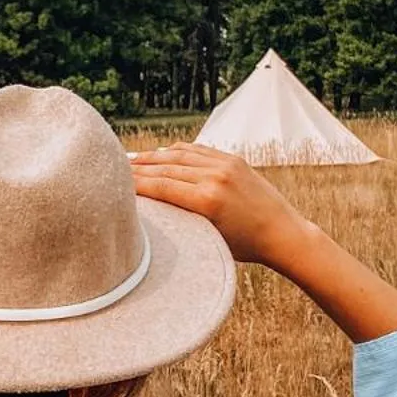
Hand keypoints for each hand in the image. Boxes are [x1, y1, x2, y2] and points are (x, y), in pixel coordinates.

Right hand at [130, 143, 306, 265]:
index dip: (134, 183)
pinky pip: (196, 150)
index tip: (113, 183)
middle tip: (113, 168)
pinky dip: (175, 151)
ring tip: (131, 159)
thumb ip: (182, 221)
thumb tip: (152, 212)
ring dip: (153, 156)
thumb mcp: (208, 238)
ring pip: (179, 155)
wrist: (283, 233)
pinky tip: (160, 153)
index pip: (160, 186)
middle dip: (138, 167)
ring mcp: (225, 165)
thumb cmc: (245, 247)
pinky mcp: (233, 159)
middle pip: (165, 167)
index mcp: (208, 201)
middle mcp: (215, 177)